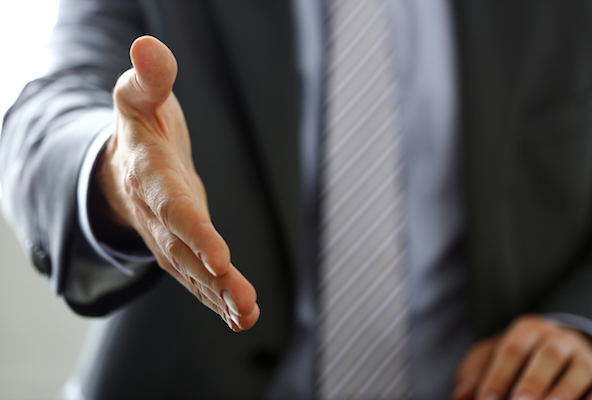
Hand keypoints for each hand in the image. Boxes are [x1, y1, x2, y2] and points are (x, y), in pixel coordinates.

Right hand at [97, 35, 258, 330]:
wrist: (125, 166)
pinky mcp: (181, 249)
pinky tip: (242, 316)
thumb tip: (149, 48)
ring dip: (220, 297)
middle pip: (186, 252)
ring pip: (193, 274)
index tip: (219, 255)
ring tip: (247, 317)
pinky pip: (197, 279)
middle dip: (214, 279)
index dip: (195, 231)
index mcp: (151, 179)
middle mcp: (159, 217)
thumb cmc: (139, 128)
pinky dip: (217, 298)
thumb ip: (147, 78)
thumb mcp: (138, 97)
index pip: (174, 208)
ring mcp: (168, 239)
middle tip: (243, 303)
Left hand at [453, 315, 591, 399]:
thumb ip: (473, 376)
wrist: (558, 350)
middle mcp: (558, 339)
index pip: (511, 351)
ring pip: (578, 372)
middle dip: (532, 383)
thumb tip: (460, 397)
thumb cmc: (514, 360)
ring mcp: (583, 357)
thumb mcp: (489, 359)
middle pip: (547, 357)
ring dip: (563, 395)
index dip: (498, 376)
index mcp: (526, 330)